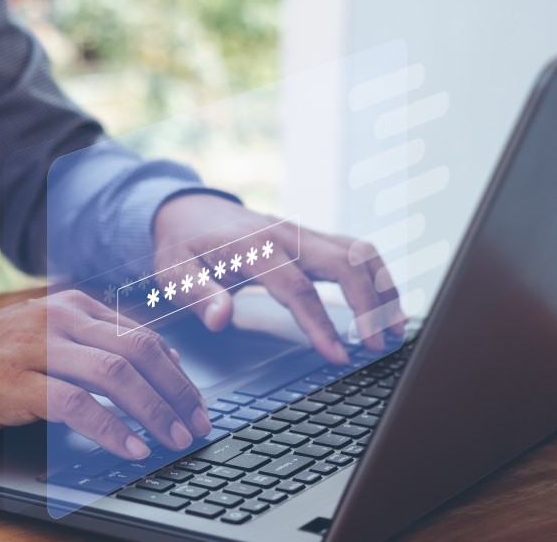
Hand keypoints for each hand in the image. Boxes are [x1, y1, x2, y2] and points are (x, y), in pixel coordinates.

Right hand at [0, 290, 210, 459]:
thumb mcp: (47, 336)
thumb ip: (94, 344)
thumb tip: (156, 366)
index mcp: (73, 308)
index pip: (142, 335)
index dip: (177, 373)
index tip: (195, 403)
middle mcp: (60, 320)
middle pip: (138, 350)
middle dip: (176, 391)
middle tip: (196, 424)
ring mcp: (36, 348)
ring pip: (114, 373)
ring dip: (153, 410)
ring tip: (173, 439)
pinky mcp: (14, 382)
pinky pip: (75, 404)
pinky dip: (109, 428)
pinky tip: (129, 447)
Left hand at [153, 194, 406, 363]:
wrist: (188, 211)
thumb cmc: (182, 247)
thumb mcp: (172, 273)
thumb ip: (197, 295)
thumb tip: (220, 320)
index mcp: (252, 246)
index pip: (296, 287)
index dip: (320, 323)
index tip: (338, 355)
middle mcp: (285, 235)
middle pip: (343, 263)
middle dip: (368, 303)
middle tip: (379, 345)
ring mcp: (302, 233)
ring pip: (358, 252)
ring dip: (382, 288)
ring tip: (394, 330)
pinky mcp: (312, 237)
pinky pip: (355, 251)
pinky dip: (376, 276)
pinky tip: (385, 306)